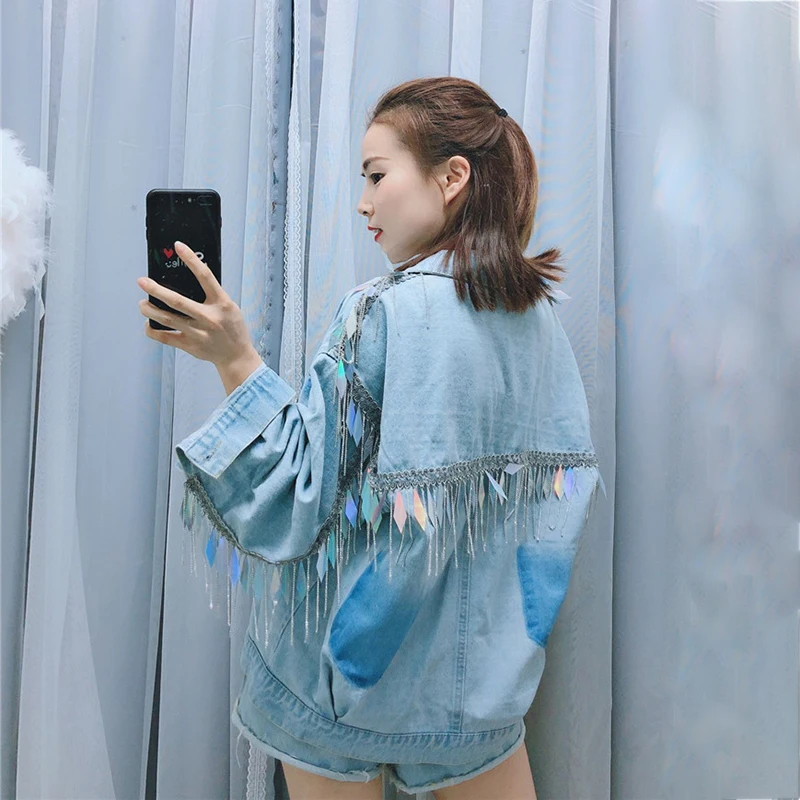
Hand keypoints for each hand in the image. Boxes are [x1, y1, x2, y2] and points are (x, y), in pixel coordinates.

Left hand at [137, 240, 254, 369]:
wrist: (236, 356)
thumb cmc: (232, 328)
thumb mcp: (229, 307)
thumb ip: (212, 295)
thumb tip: (188, 278)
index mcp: (222, 304)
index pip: (205, 277)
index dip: (191, 260)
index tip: (178, 246)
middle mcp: (209, 318)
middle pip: (178, 301)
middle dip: (156, 290)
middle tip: (142, 282)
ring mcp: (198, 334)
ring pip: (167, 319)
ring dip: (149, 310)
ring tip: (142, 304)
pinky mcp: (190, 346)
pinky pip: (165, 337)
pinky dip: (153, 330)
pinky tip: (149, 324)